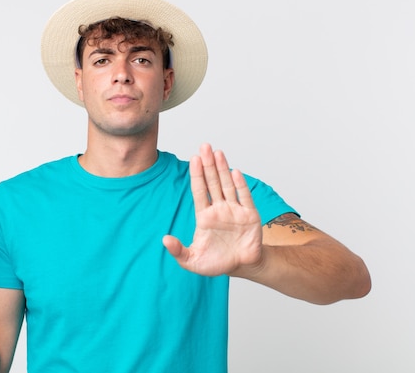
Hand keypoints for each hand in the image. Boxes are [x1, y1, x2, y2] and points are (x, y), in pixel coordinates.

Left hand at [163, 144, 262, 276]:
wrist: (242, 267)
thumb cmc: (216, 263)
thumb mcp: (192, 260)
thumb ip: (178, 251)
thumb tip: (164, 240)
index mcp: (204, 216)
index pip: (199, 191)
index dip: (197, 175)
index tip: (193, 159)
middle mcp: (219, 209)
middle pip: (212, 182)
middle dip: (208, 164)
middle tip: (204, 146)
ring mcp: (235, 210)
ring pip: (227, 185)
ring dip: (223, 168)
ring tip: (217, 152)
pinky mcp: (250, 216)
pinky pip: (244, 197)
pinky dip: (240, 185)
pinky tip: (235, 172)